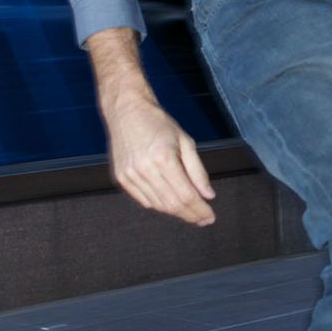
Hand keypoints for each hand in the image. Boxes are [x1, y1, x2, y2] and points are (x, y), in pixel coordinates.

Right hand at [106, 94, 216, 224]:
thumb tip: (208, 195)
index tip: (210, 217)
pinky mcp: (121, 178)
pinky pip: (144, 201)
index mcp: (163, 158)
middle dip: (190, 215)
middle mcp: (144, 169)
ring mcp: (130, 175)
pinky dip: (159, 205)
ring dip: (176, 212)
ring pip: (158, 206)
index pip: (186, 195)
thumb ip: (198, 171)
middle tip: (203, 219)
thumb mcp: (186, 141)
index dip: (200, 210)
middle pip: (172, 204)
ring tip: (190, 212)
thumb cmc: (158, 123)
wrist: (127, 111)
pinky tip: (170, 203)